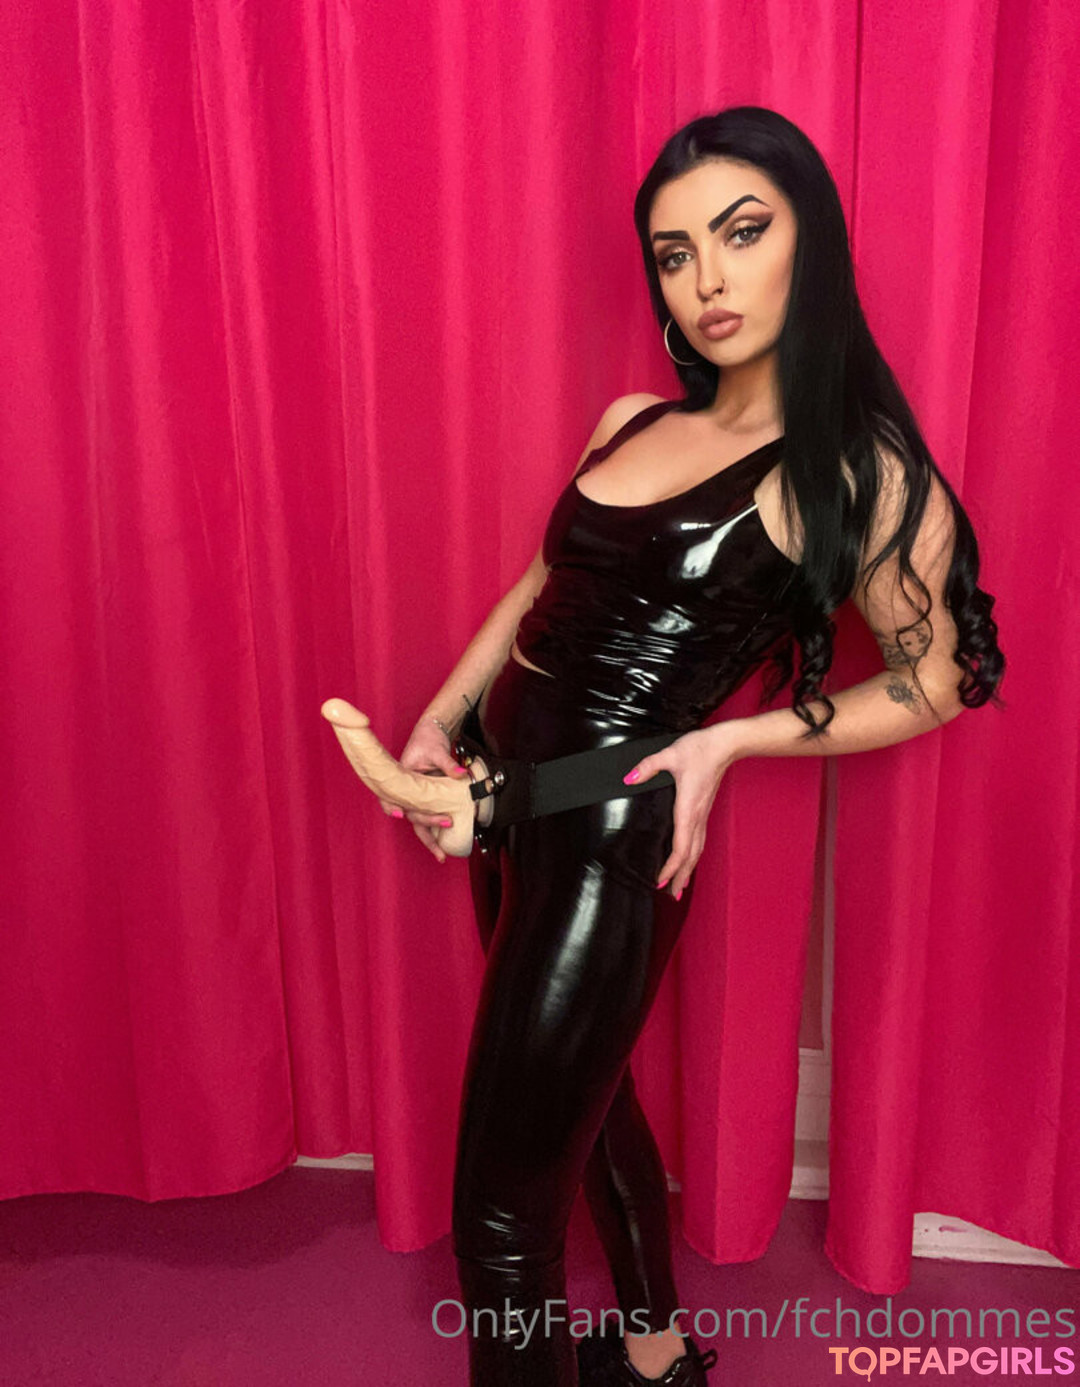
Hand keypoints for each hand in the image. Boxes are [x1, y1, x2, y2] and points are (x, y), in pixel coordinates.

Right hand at [378, 718, 471, 863]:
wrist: (431, 732)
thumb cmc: (427, 739)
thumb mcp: (437, 750)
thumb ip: (448, 764)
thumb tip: (461, 774)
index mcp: (401, 778)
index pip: (391, 795)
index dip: (392, 806)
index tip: (401, 814)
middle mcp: (406, 790)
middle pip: (410, 813)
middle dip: (426, 823)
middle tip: (446, 823)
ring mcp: (415, 796)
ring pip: (418, 821)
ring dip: (429, 838)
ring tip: (441, 854)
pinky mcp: (426, 799)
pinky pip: (427, 816)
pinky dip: (434, 830)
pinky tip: (443, 844)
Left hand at [622, 722, 742, 898]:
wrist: (724, 745)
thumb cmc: (700, 750)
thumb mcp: (670, 755)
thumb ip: (648, 767)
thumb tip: (628, 778)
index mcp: (688, 809)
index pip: (680, 847)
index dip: (671, 867)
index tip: (660, 881)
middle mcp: (697, 816)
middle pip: (690, 855)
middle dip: (681, 877)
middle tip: (671, 896)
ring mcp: (702, 814)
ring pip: (697, 849)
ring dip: (688, 869)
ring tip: (680, 887)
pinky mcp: (704, 810)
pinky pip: (699, 839)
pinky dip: (693, 855)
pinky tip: (689, 860)